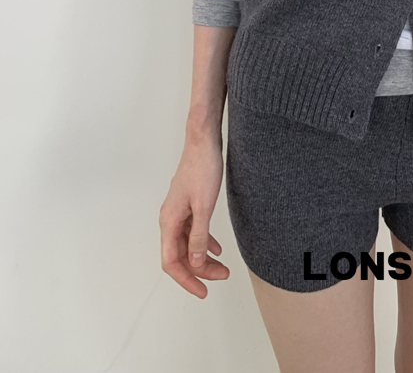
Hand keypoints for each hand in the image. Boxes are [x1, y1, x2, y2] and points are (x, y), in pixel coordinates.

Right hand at [159, 131, 230, 297]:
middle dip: (199, 270)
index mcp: (168, 221)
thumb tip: (196, 262)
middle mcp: (169, 219)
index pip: (171, 262)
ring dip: (203, 258)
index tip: (202, 291)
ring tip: (223, 267)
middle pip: (180, 255)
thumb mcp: (204, 206)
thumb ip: (199, 236)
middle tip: (221, 277)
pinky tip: (217, 249)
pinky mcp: (187, 205)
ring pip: (187, 244)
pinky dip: (204, 242)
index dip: (186, 279)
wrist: (203, 142)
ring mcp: (178, 212)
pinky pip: (193, 231)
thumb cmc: (202, 168)